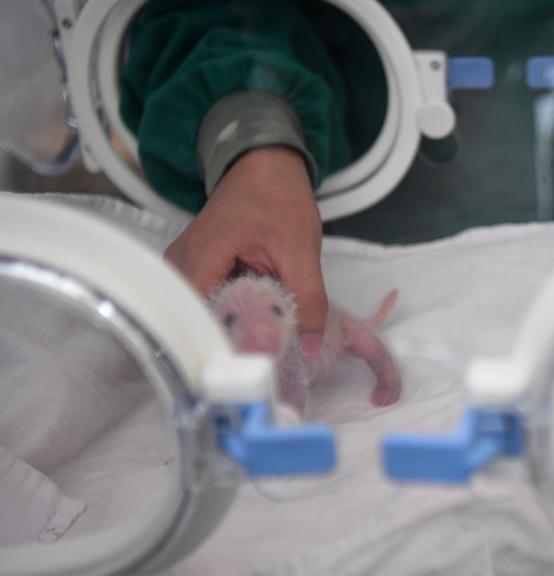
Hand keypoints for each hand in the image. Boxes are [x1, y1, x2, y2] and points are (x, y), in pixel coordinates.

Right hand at [164, 146, 327, 355]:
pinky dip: (234, 317)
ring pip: (204, 316)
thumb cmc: (279, 199)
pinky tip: (258, 327)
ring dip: (235, 332)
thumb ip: (308, 299)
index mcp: (200, 256)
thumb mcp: (301, 250)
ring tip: (267, 349)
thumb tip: (311, 349)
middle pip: (199, 322)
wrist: (263, 166)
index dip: (229, 348)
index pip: (201, 319)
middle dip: (234, 345)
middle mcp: (180, 266)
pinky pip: (209, 304)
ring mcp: (183, 268)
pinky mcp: (195, 272)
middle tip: (269, 366)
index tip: (259, 369)